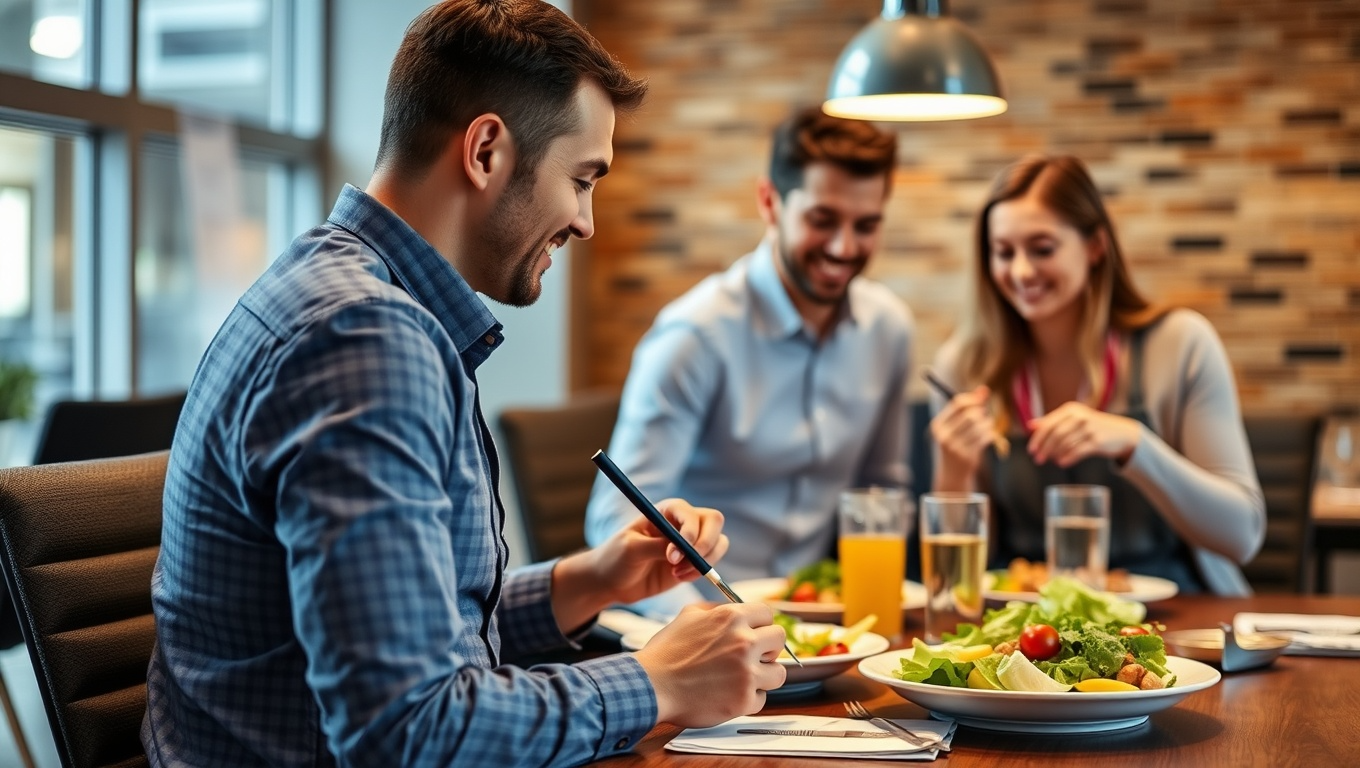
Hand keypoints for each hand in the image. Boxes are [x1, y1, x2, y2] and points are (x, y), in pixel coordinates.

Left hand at [588, 498, 728, 605]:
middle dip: (707, 543)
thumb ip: (657, 546)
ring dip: (704, 561)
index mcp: (665, 511)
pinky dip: (701, 572)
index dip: (691, 530)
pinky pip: (711, 563)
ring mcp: (689, 543)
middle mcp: (681, 523)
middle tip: (690, 562)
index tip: (677, 552)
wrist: (610, 581)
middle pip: (713, 521)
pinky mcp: (692, 562)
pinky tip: (678, 577)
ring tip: (677, 573)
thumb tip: (681, 549)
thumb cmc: (615, 558)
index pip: (690, 513)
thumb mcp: (632, 549)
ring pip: (718, 542)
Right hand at [633, 603, 787, 726]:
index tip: (755, 633)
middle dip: (768, 648)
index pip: (768, 613)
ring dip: (763, 676)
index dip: (761, 624)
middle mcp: (744, 642)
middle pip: (779, 639)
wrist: (651, 685)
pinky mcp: (744, 700)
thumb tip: (736, 610)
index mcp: (731, 618)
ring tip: (742, 678)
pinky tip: (728, 695)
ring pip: (778, 672)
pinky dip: (747, 699)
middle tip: (752, 656)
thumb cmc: (666, 652)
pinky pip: (761, 699)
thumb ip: (717, 610)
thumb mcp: (688, 615)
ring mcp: (747, 673)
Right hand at [930, 385, 994, 484]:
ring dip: (987, 423)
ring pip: (979, 426)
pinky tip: (988, 436)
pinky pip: (985, 438)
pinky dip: (990, 434)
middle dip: (981, 412)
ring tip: (986, 426)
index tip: (982, 398)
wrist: (952, 473)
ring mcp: (955, 447)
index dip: (972, 398)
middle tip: (984, 415)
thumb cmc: (956, 442)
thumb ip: (969, 406)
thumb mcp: (957, 425)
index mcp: (937, 425)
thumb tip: (984, 389)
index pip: (957, 404)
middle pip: (970, 415)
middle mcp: (944, 436)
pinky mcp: (967, 456)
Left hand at [1027, 402, 1141, 466]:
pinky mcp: (1097, 441)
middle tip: (1038, 460)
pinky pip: (1077, 451)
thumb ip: (1051, 421)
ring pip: (1065, 444)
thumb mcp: (1072, 419)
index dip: (1038, 438)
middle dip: (1044, 449)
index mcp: (1070, 409)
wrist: (1121, 433)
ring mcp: (1089, 428)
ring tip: (1051, 460)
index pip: (1048, 424)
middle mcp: (1080, 416)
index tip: (1031, 450)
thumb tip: (1030, 425)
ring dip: (1055, 454)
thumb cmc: (1092, 425)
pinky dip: (1067, 458)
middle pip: (1055, 434)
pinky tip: (1062, 463)